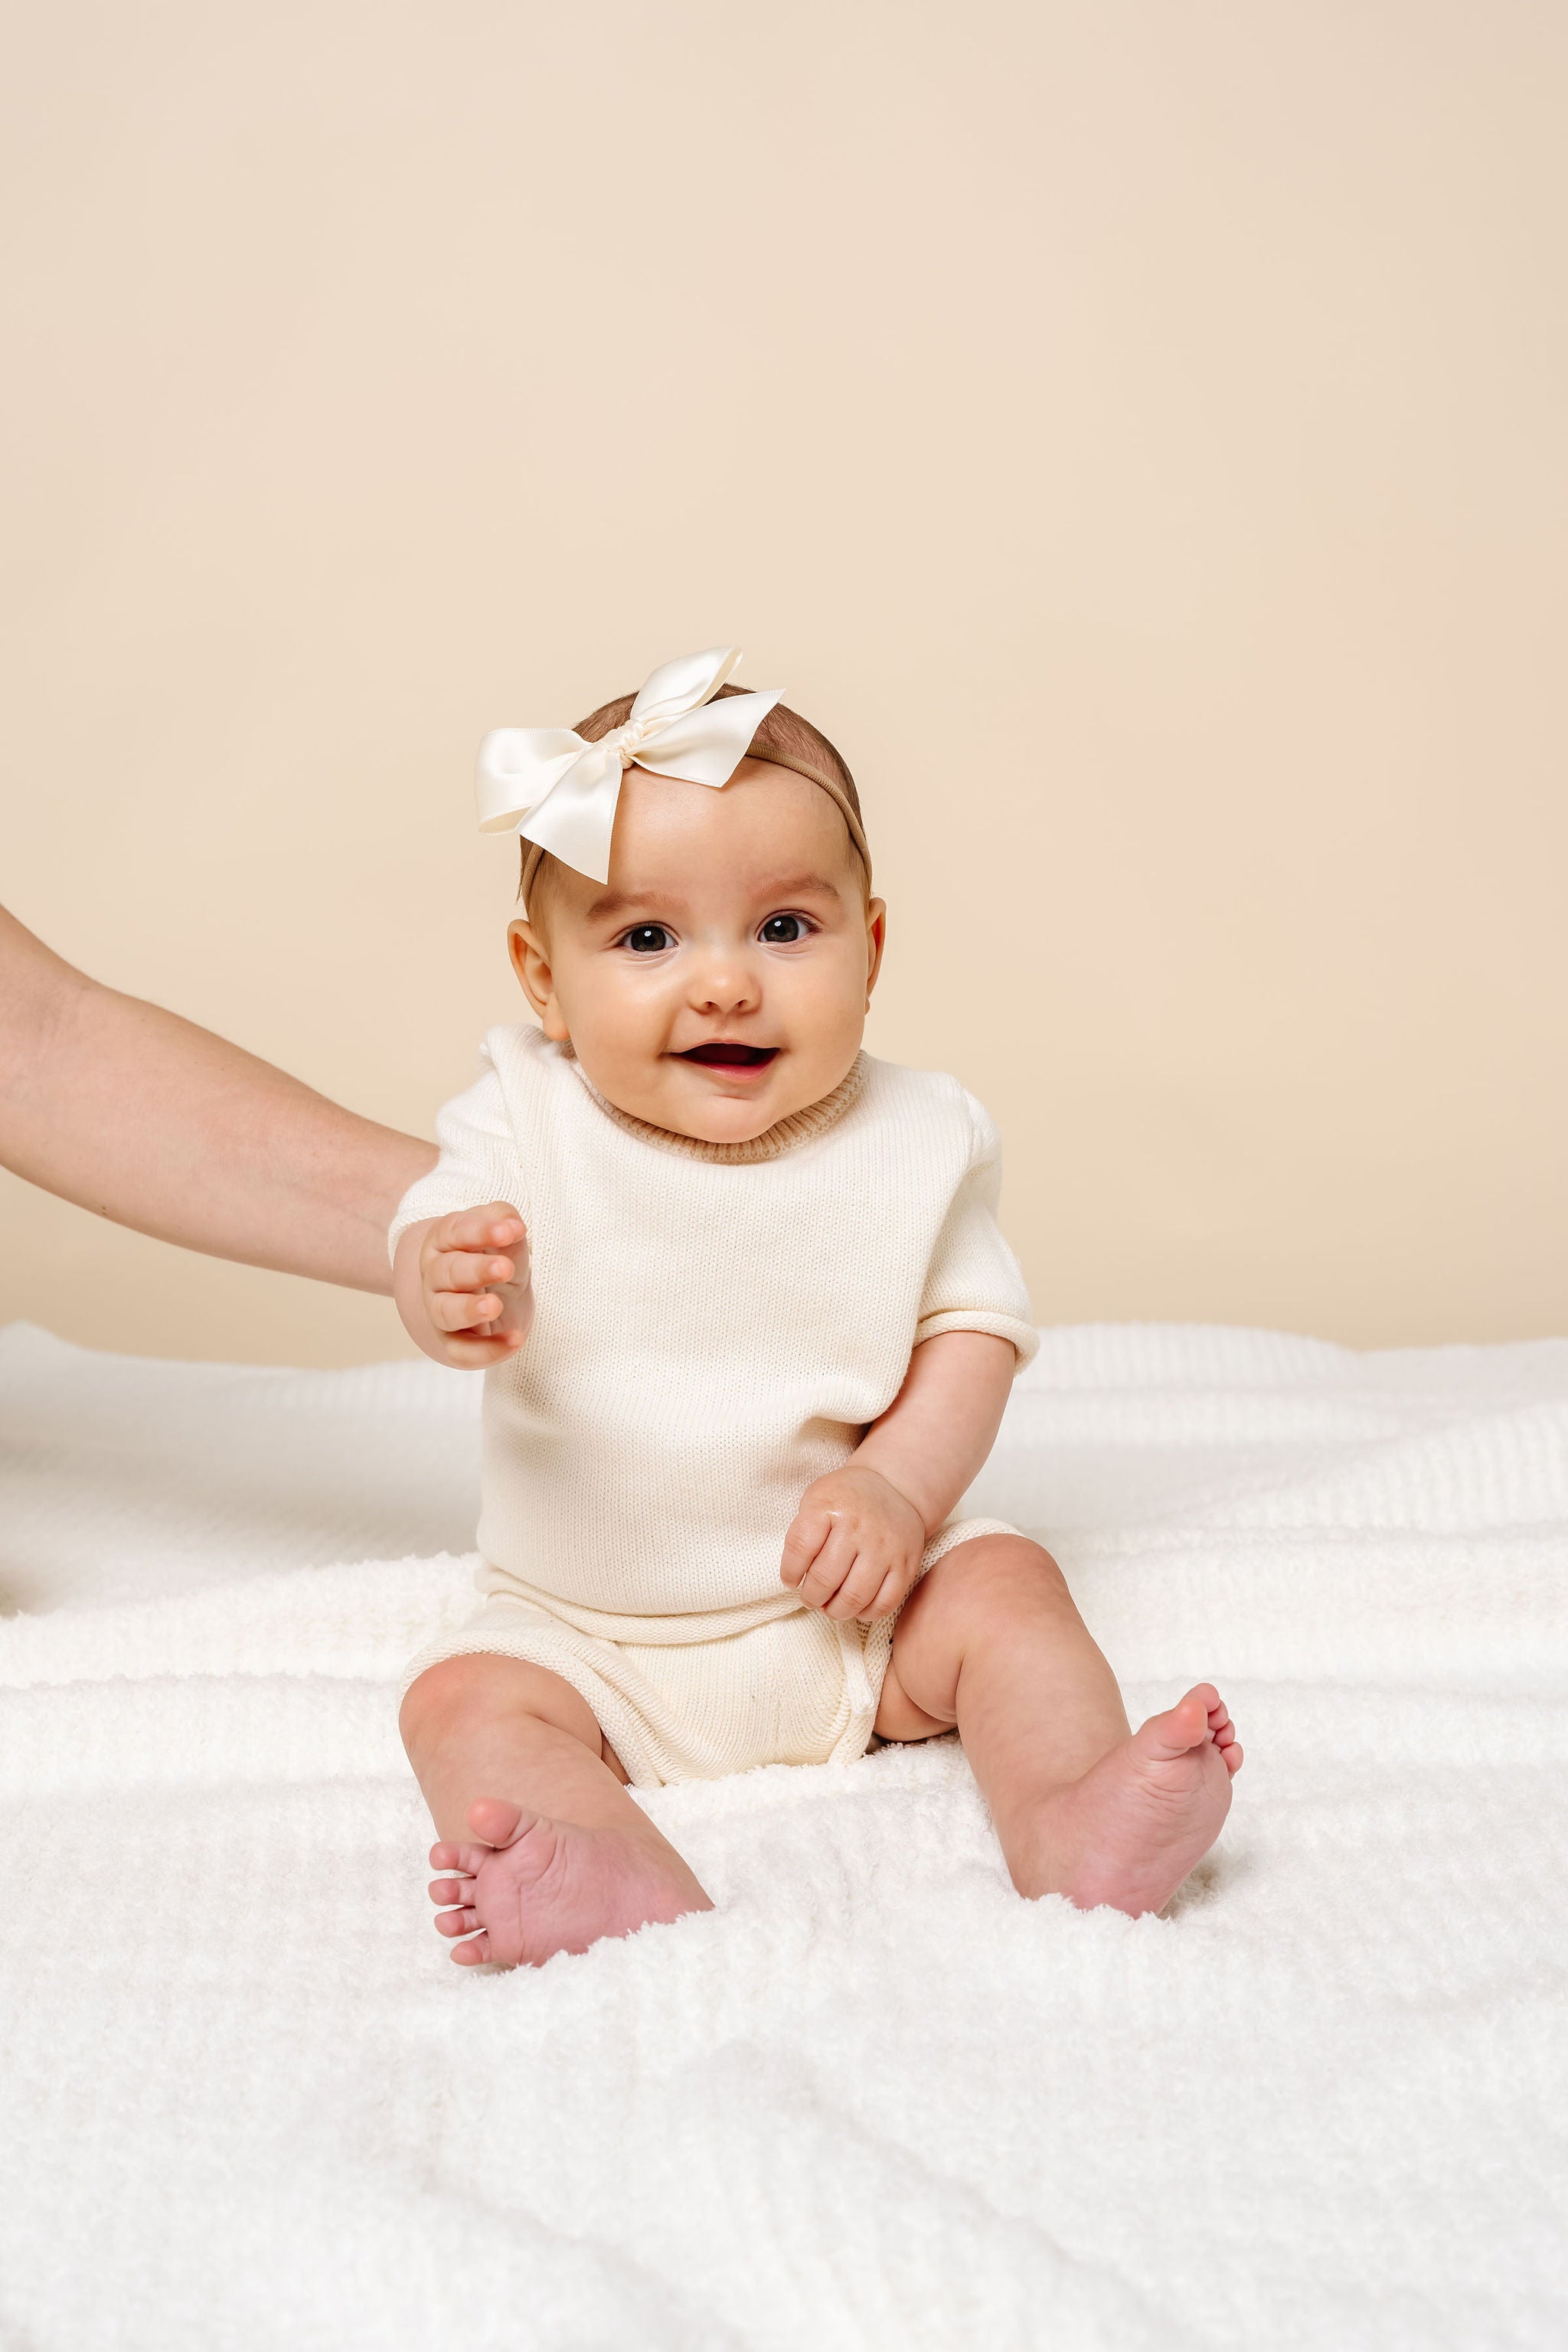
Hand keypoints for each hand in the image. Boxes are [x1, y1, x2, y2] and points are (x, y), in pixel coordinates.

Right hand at [414, 1202, 532, 1366]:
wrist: (497, 1295)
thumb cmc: (496, 1256)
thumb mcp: (504, 1236)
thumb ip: (505, 1222)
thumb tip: (512, 1226)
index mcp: (443, 1241)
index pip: (455, 1232)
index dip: (480, 1231)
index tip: (510, 1231)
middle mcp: (434, 1276)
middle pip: (447, 1272)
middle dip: (476, 1270)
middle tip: (505, 1268)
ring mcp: (439, 1310)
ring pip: (446, 1312)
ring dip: (469, 1310)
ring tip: (495, 1306)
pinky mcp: (452, 1343)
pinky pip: (462, 1351)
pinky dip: (487, 1350)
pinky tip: (515, 1340)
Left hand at [780, 1464, 926, 1622]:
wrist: (894, 1487)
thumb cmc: (846, 1499)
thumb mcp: (815, 1499)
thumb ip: (802, 1533)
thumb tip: (797, 1578)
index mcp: (829, 1507)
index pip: (800, 1549)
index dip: (789, 1573)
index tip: (791, 1581)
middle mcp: (858, 1527)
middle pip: (825, 1579)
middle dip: (812, 1597)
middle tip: (811, 1598)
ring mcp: (885, 1547)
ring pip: (855, 1597)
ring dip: (837, 1611)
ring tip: (831, 1607)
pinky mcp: (906, 1563)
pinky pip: (885, 1602)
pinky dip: (866, 1613)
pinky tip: (857, 1606)